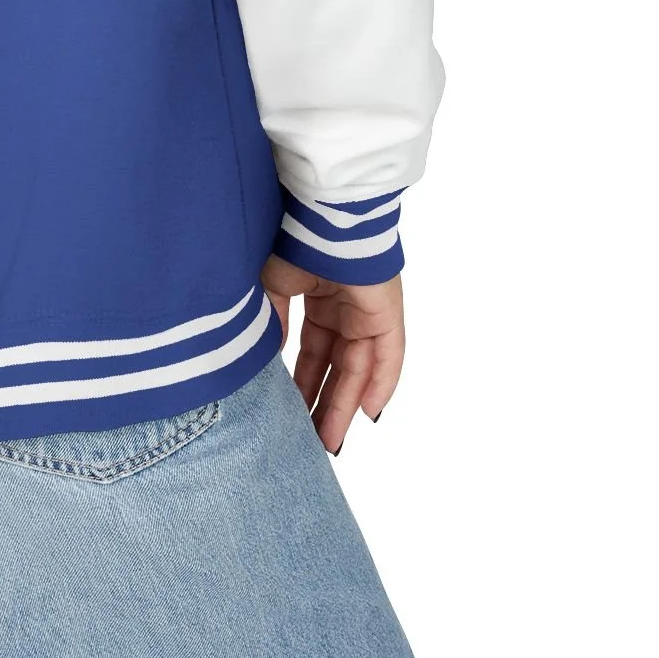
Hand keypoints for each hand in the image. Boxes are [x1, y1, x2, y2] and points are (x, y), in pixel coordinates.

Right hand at [260, 255, 403, 455]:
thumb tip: (270, 358)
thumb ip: (274, 322)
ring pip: (359, 369)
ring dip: (345, 404)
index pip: (313, 353)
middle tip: (310, 439)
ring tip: (330, 440)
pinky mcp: (387, 313)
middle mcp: (346, 310)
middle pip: (336, 368)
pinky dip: (379, 384)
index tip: (289, 413)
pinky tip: (366, 414)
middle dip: (323, 404)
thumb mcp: (272, 285)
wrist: (318, 217)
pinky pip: (388, 357)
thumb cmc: (293, 241)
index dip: (302, 383)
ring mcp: (368, 313)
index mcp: (319, 300)